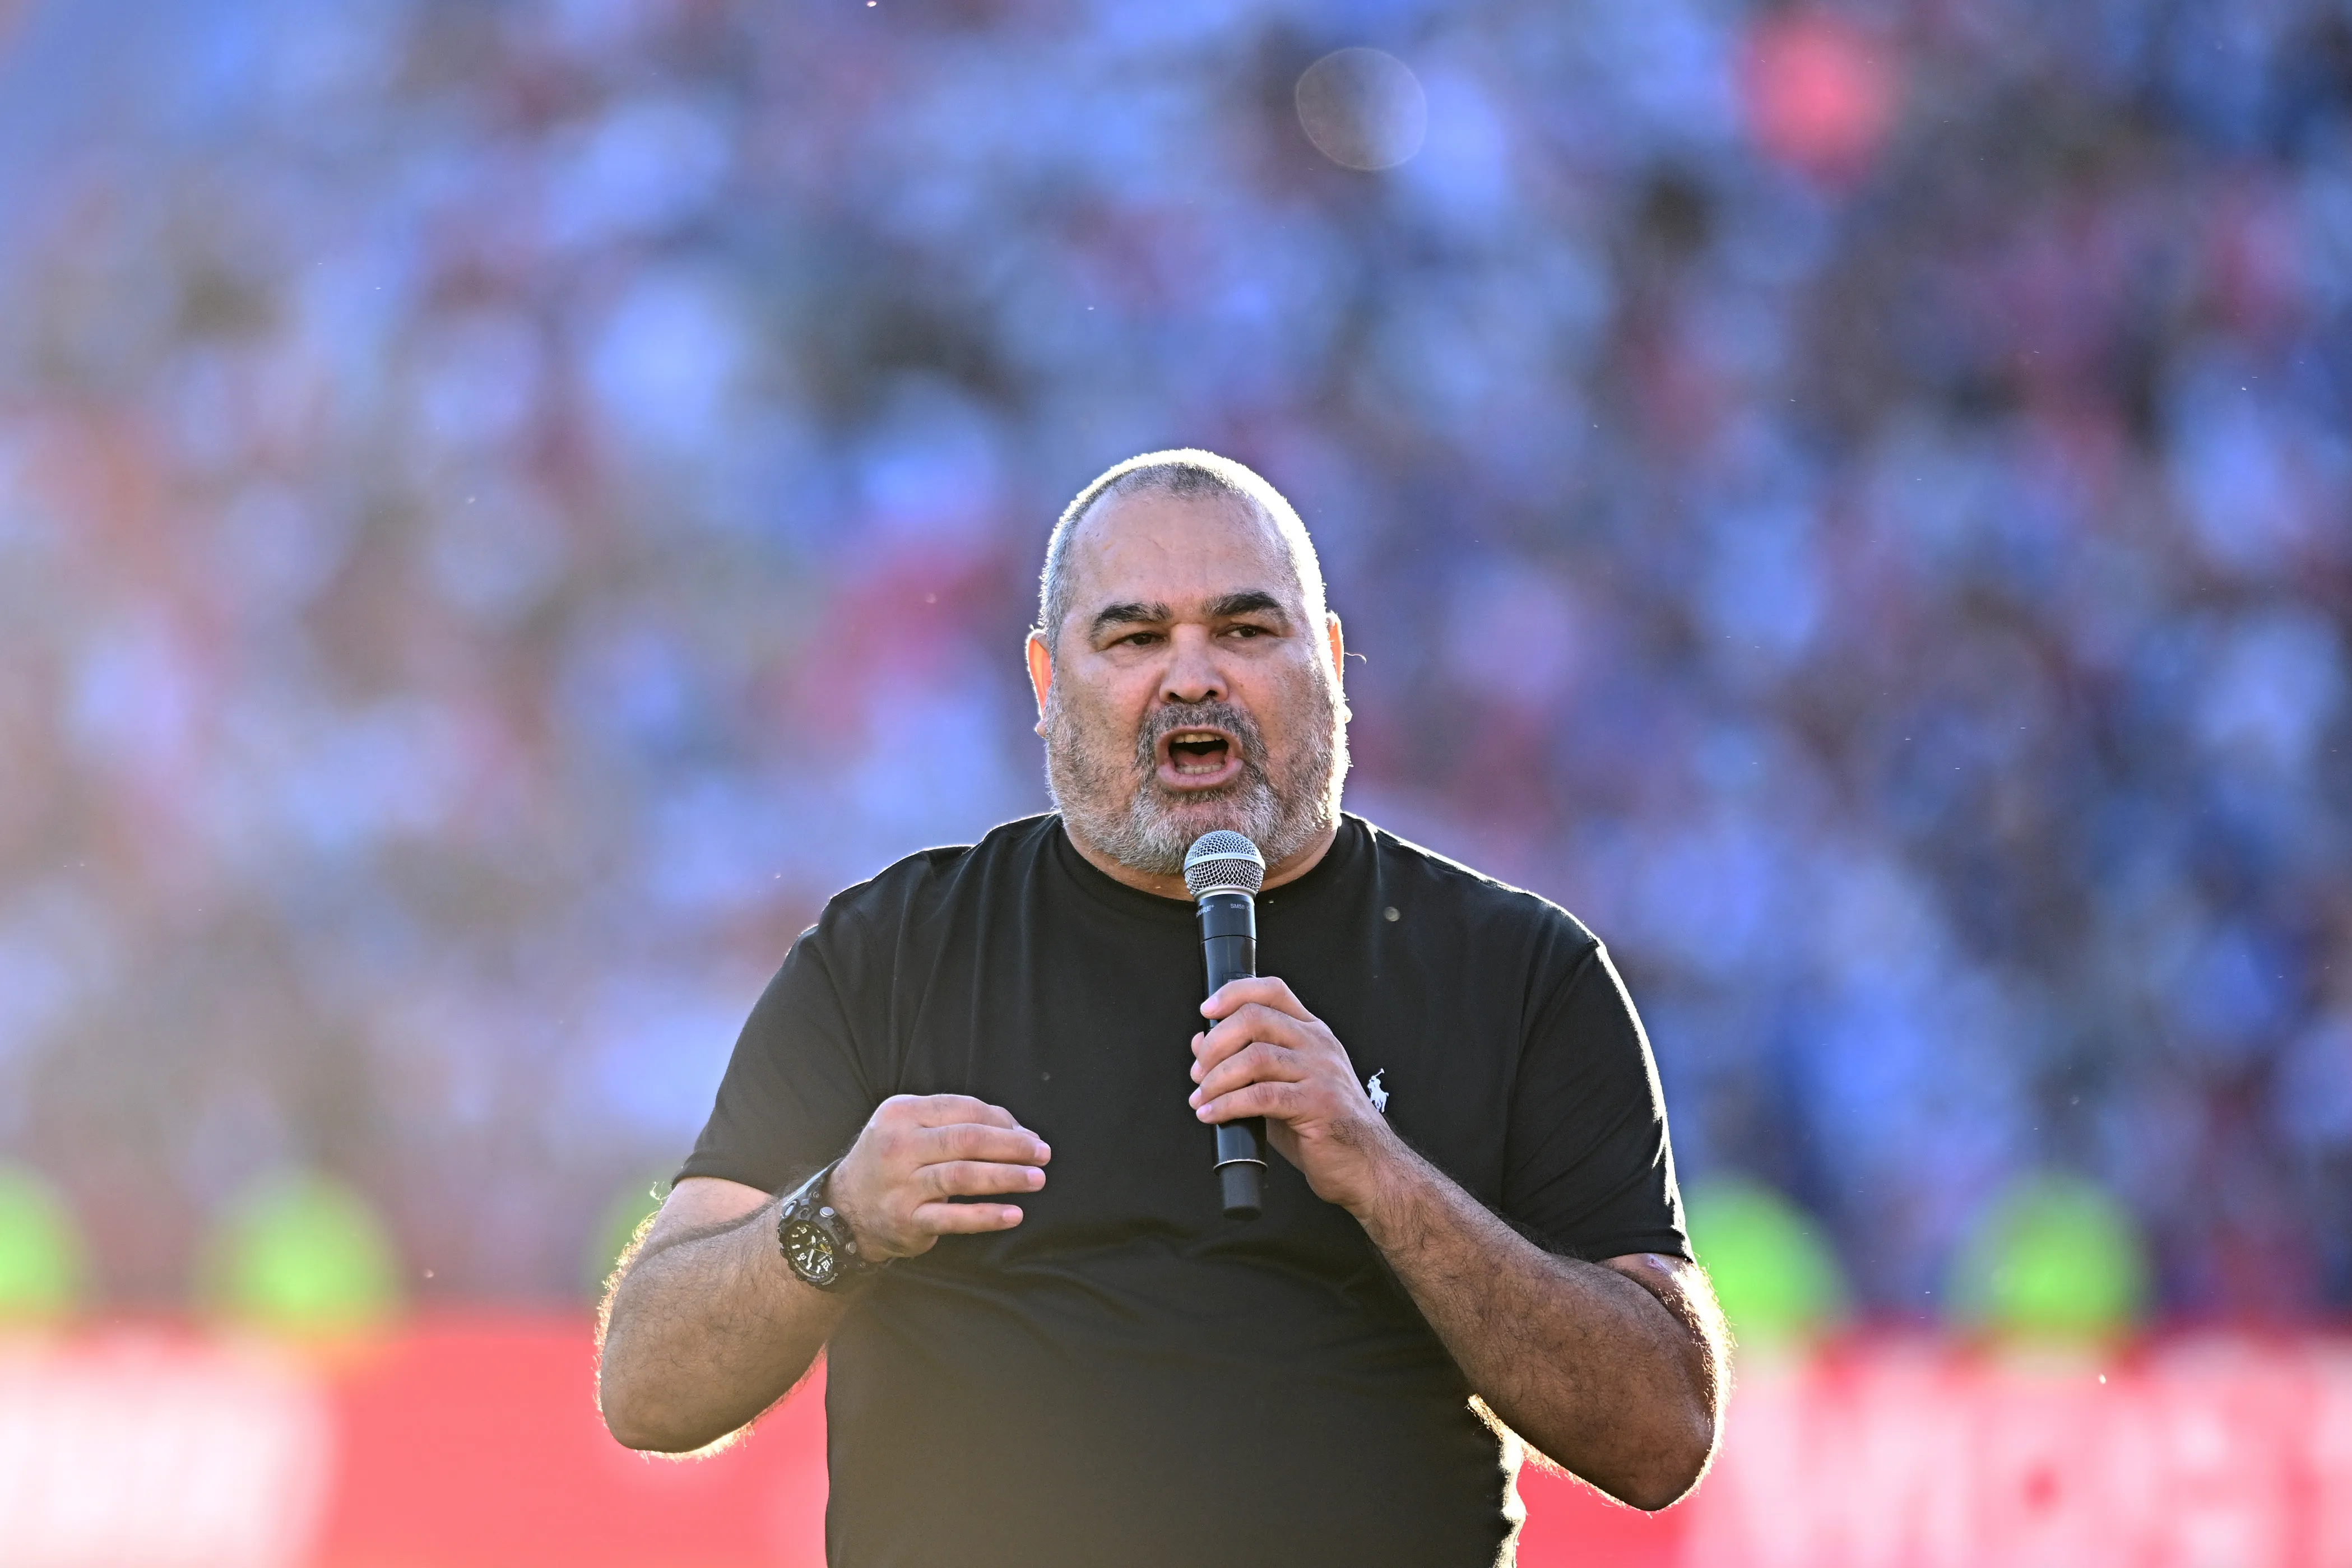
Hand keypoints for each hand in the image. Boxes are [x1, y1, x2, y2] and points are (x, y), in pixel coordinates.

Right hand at [827, 1095, 1050, 1260]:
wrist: (845, 1208)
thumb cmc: (893, 1161)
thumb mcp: (911, 1127)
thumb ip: (957, 1122)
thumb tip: (1018, 1130)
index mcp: (902, 1113)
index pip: (963, 1109)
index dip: (1003, 1121)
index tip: (1030, 1136)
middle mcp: (899, 1146)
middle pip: (967, 1140)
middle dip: (1012, 1146)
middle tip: (1042, 1155)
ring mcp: (901, 1184)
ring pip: (963, 1176)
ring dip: (1006, 1177)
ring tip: (1037, 1180)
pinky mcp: (906, 1220)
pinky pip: (954, 1218)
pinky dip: (987, 1216)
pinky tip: (1014, 1214)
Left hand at [1187, 977, 1401, 1214]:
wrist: (1365, 1165)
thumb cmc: (1321, 1127)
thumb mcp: (1278, 1086)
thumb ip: (1243, 1063)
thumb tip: (1200, 1042)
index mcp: (1311, 1033)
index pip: (1272, 991)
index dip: (1234, 994)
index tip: (1206, 1010)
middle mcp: (1318, 1045)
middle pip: (1255, 1018)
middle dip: (1216, 1044)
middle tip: (1199, 1072)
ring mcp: (1321, 1072)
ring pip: (1255, 1057)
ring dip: (1217, 1079)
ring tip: (1202, 1099)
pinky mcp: (1318, 1104)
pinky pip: (1261, 1096)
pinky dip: (1228, 1105)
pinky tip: (1213, 1115)